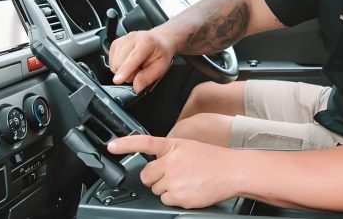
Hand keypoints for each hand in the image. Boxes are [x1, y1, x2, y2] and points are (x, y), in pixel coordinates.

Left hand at [108, 135, 239, 207]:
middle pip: (147, 175)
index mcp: (173, 146)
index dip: (125, 144)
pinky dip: (175, 197)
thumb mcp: (188, 147)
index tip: (111, 146)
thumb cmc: (212, 159)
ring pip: (156, 189)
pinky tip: (189, 189)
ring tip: (186, 180)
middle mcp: (171, 162)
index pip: (144, 142)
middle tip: (174, 173)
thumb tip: (156, 165)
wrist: (231, 170)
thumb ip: (170, 153)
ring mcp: (174, 180)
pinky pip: (166, 200)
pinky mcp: (179, 196)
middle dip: (156, 177)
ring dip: (166, 188)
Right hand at [109, 29, 174, 92]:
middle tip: (140, 70)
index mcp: (146, 43)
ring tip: (135, 65)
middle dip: (128, 74)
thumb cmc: (161, 52)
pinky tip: (129, 62)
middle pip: (120, 64)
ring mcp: (122, 40)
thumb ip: (148, 78)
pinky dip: (119, 66)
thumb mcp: (161, 67)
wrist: (160, 40)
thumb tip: (136, 87)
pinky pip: (111, 62)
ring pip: (114, 64)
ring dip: (123, 70)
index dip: (125, 71)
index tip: (118, 80)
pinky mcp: (115, 43)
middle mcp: (132, 38)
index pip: (132, 59)